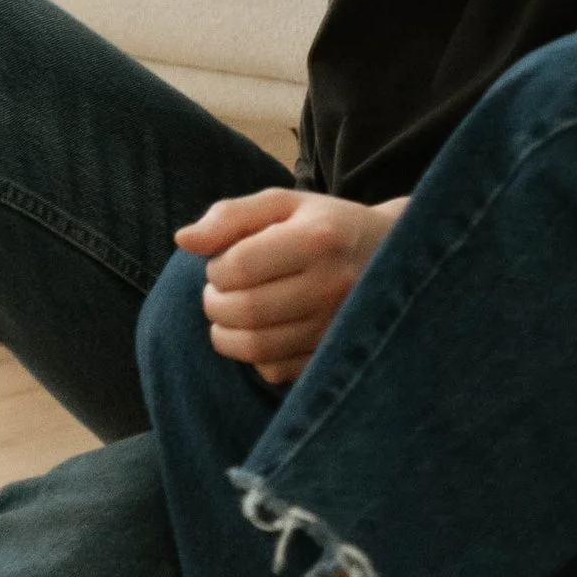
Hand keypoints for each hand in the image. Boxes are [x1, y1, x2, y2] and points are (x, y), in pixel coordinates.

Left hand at [174, 187, 406, 389]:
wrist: (392, 257)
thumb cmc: (324, 225)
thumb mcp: (282, 205)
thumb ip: (230, 216)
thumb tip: (183, 240)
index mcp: (319, 239)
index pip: (240, 265)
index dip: (216, 267)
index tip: (223, 262)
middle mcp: (333, 286)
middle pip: (246, 310)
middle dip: (214, 303)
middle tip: (219, 292)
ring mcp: (337, 327)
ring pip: (256, 348)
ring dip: (225, 333)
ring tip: (231, 312)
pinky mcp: (332, 355)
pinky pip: (274, 370)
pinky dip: (254, 356)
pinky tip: (262, 332)